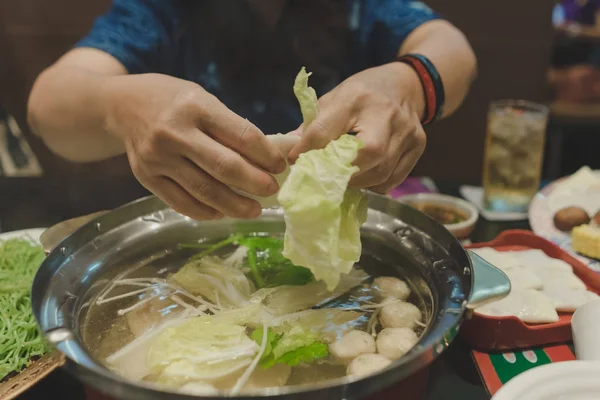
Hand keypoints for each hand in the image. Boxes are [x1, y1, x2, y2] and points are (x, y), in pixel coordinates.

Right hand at [103, 74, 285, 219]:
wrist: (121, 106)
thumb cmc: (173, 101)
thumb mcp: (203, 99)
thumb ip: (233, 127)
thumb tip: (273, 154)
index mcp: (195, 107)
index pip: (241, 135)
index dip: (266, 155)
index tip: (281, 166)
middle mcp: (174, 133)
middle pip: (225, 168)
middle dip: (255, 183)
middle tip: (272, 191)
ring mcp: (158, 159)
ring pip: (205, 191)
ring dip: (235, 205)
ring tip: (254, 209)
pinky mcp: (147, 179)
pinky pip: (182, 204)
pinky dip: (207, 211)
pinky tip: (223, 212)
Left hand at [288, 63, 426, 193]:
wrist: (406, 84)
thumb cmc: (363, 94)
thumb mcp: (334, 99)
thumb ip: (313, 125)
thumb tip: (289, 153)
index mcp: (356, 98)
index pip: (327, 129)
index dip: (308, 149)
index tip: (295, 162)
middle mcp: (385, 114)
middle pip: (365, 155)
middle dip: (342, 173)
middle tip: (325, 179)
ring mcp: (406, 131)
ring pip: (381, 172)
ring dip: (357, 182)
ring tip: (343, 180)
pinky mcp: (418, 146)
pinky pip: (393, 178)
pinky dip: (375, 184)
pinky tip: (364, 178)